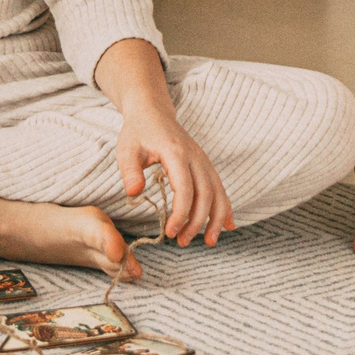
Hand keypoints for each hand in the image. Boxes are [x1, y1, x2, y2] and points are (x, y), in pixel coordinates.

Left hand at [115, 107, 234, 246]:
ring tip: (209, 242)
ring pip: (218, 192)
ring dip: (216, 219)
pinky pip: (219, 187)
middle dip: (197, 222)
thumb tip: (134, 193)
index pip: (185, 189)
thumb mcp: (126, 149)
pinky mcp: (205, 165)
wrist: (153, 112)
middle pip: (205, 194)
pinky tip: (227, 225)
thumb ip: (129, 171)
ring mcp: (203, 160)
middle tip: (181, 242)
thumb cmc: (138, 132)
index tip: (170, 232)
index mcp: (176, 153)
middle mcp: (195, 157)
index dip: (180, 214)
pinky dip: (225, 207)